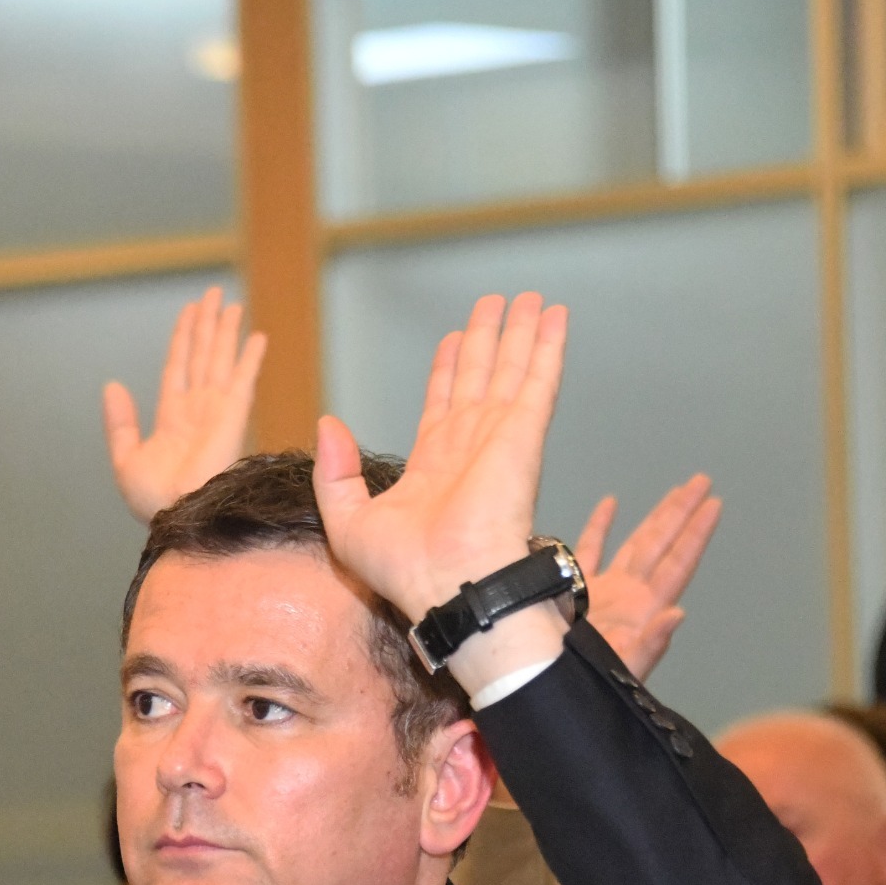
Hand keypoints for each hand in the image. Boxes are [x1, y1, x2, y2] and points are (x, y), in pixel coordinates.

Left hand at [102, 286, 267, 522]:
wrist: (179, 517)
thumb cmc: (155, 501)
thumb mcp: (126, 459)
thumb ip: (120, 422)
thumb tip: (112, 385)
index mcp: (173, 418)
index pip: (179, 366)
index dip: (184, 337)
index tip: (190, 311)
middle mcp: (198, 410)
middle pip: (202, 356)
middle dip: (208, 325)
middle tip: (214, 295)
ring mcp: (217, 412)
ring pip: (219, 360)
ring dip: (225, 331)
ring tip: (230, 304)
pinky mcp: (233, 417)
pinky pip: (242, 380)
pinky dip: (249, 358)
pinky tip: (256, 336)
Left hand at [315, 292, 568, 690]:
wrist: (447, 585)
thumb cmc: (405, 571)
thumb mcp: (347, 522)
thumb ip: (335, 472)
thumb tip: (329, 423)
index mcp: (432, 468)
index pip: (441, 405)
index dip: (447, 370)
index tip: (452, 339)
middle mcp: (469, 449)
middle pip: (480, 380)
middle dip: (487, 341)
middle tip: (495, 304)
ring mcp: (499, 439)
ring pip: (511, 371)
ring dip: (521, 334)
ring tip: (531, 299)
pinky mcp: (523, 435)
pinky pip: (538, 380)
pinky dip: (548, 347)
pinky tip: (556, 318)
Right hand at [574, 476, 720, 681]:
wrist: (541, 688)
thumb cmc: (586, 687)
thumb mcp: (622, 671)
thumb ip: (650, 644)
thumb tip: (678, 614)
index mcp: (643, 608)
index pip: (677, 563)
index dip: (695, 534)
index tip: (714, 504)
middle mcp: (629, 594)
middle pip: (662, 545)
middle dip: (681, 513)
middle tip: (702, 481)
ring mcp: (605, 591)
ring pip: (635, 543)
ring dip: (655, 517)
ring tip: (676, 490)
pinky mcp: (575, 592)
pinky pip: (590, 552)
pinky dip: (600, 527)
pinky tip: (610, 504)